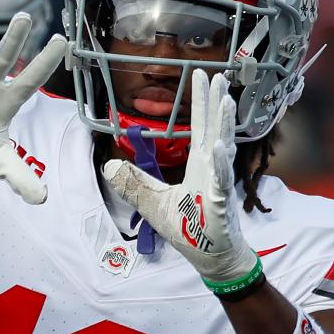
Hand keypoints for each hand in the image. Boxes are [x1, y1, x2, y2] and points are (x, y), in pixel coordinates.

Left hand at [103, 70, 259, 287]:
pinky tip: (220, 148)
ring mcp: (218, 184)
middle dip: (215, 102)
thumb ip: (134, 183)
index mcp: (198, 165)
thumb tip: (108, 166)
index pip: (198, 128)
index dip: (200, 103)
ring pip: (222, 148)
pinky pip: (220, 180)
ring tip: (225, 100)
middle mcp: (211, 168)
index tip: (201, 77)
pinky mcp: (220, 202)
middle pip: (213, 129)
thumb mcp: (152, 202)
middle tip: (218, 75)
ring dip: (223, 124)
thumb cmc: (189, 229)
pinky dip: (220, 165)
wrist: (210, 258)